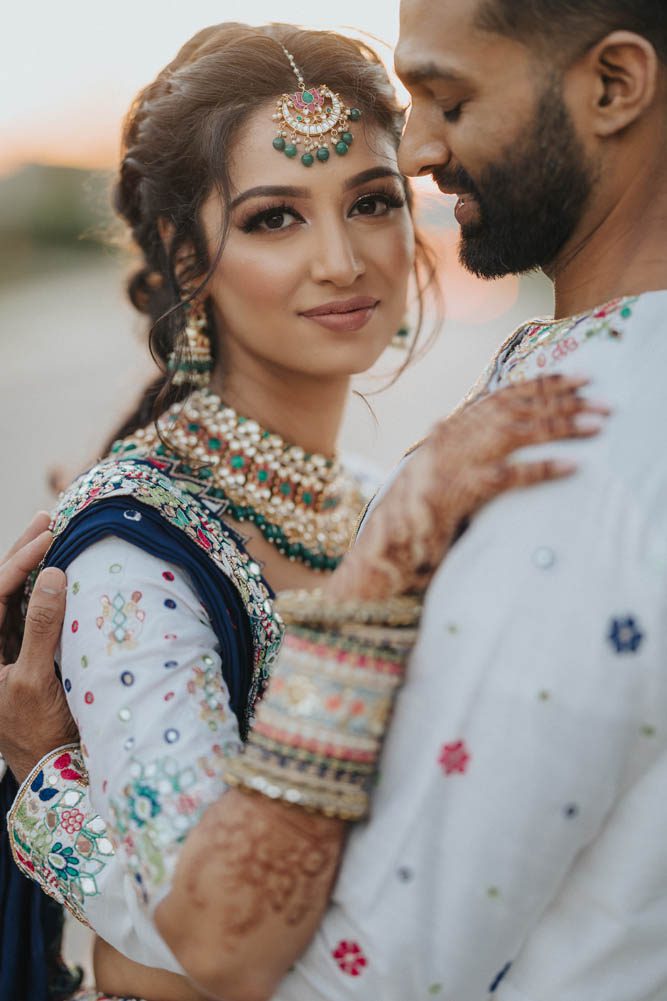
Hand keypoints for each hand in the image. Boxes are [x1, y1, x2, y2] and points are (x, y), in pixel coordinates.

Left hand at [0, 514, 76, 783]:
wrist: (52, 771)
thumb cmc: (38, 732)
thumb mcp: (36, 679)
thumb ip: (42, 626)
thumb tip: (55, 575)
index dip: (17, 561)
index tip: (48, 536)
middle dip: (19, 552)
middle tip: (47, 518)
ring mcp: (1, 650)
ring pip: (10, 596)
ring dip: (29, 565)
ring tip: (50, 531)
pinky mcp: (20, 656)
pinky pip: (26, 612)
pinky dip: (41, 588)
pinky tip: (56, 569)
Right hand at [328, 375, 607, 600]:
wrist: (381, 547)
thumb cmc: (412, 515)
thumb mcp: (435, 472)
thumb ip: (456, 451)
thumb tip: (468, 431)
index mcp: (449, 430)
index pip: (503, 395)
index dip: (543, 383)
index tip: (578, 377)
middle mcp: (452, 437)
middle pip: (517, 407)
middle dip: (563, 399)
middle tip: (602, 399)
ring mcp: (453, 463)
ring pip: (517, 432)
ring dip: (561, 425)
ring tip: (597, 425)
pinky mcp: (458, 493)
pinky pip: (509, 476)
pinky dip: (543, 468)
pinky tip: (572, 465)